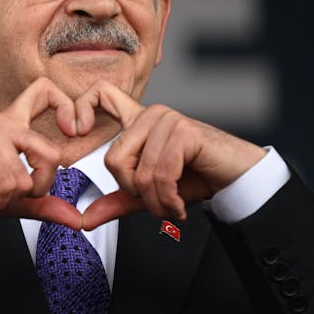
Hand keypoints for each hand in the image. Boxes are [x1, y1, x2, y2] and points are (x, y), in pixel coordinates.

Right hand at [0, 77, 82, 229]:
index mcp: (12, 125)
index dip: (66, 106)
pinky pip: (10, 182)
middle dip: (39, 187)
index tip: (73, 131)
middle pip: (52, 152)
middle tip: (13, 194)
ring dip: (10, 198)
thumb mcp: (12, 199)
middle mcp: (3, 122)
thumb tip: (76, 218)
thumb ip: (43, 204)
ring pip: (29, 175)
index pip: (45, 91)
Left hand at [76, 80, 266, 229]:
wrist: (237, 179)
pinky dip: (169, 200)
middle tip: (157, 201)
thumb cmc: (196, 178)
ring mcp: (168, 120)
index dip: (81, 107)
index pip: (101, 93)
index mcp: (138, 122)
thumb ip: (118, 201)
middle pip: (114, 159)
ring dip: (156, 203)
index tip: (76, 132)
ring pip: (139, 173)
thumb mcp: (150, 193)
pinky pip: (160, 174)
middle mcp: (151, 115)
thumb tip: (85, 219)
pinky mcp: (184, 132)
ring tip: (172, 206)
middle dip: (135, 193)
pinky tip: (180, 205)